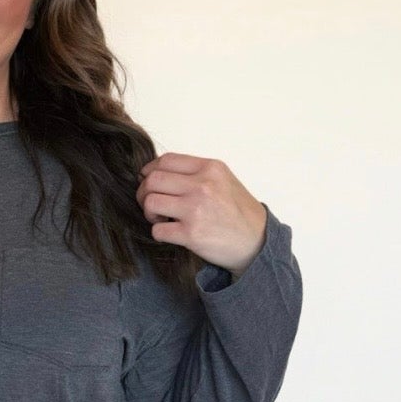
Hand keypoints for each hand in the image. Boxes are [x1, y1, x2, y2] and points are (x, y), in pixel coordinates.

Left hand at [135, 153, 266, 275]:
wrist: (256, 241)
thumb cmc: (238, 211)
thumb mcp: (224, 180)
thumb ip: (196, 173)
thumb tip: (158, 171)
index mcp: (210, 168)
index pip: (166, 160)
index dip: (149, 170)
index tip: (146, 179)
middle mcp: (203, 186)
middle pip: (153, 180)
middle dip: (144, 192)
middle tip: (150, 202)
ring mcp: (196, 210)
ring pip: (150, 202)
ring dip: (149, 212)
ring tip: (160, 218)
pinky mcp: (191, 234)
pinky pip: (157, 230)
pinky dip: (158, 232)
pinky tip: (169, 233)